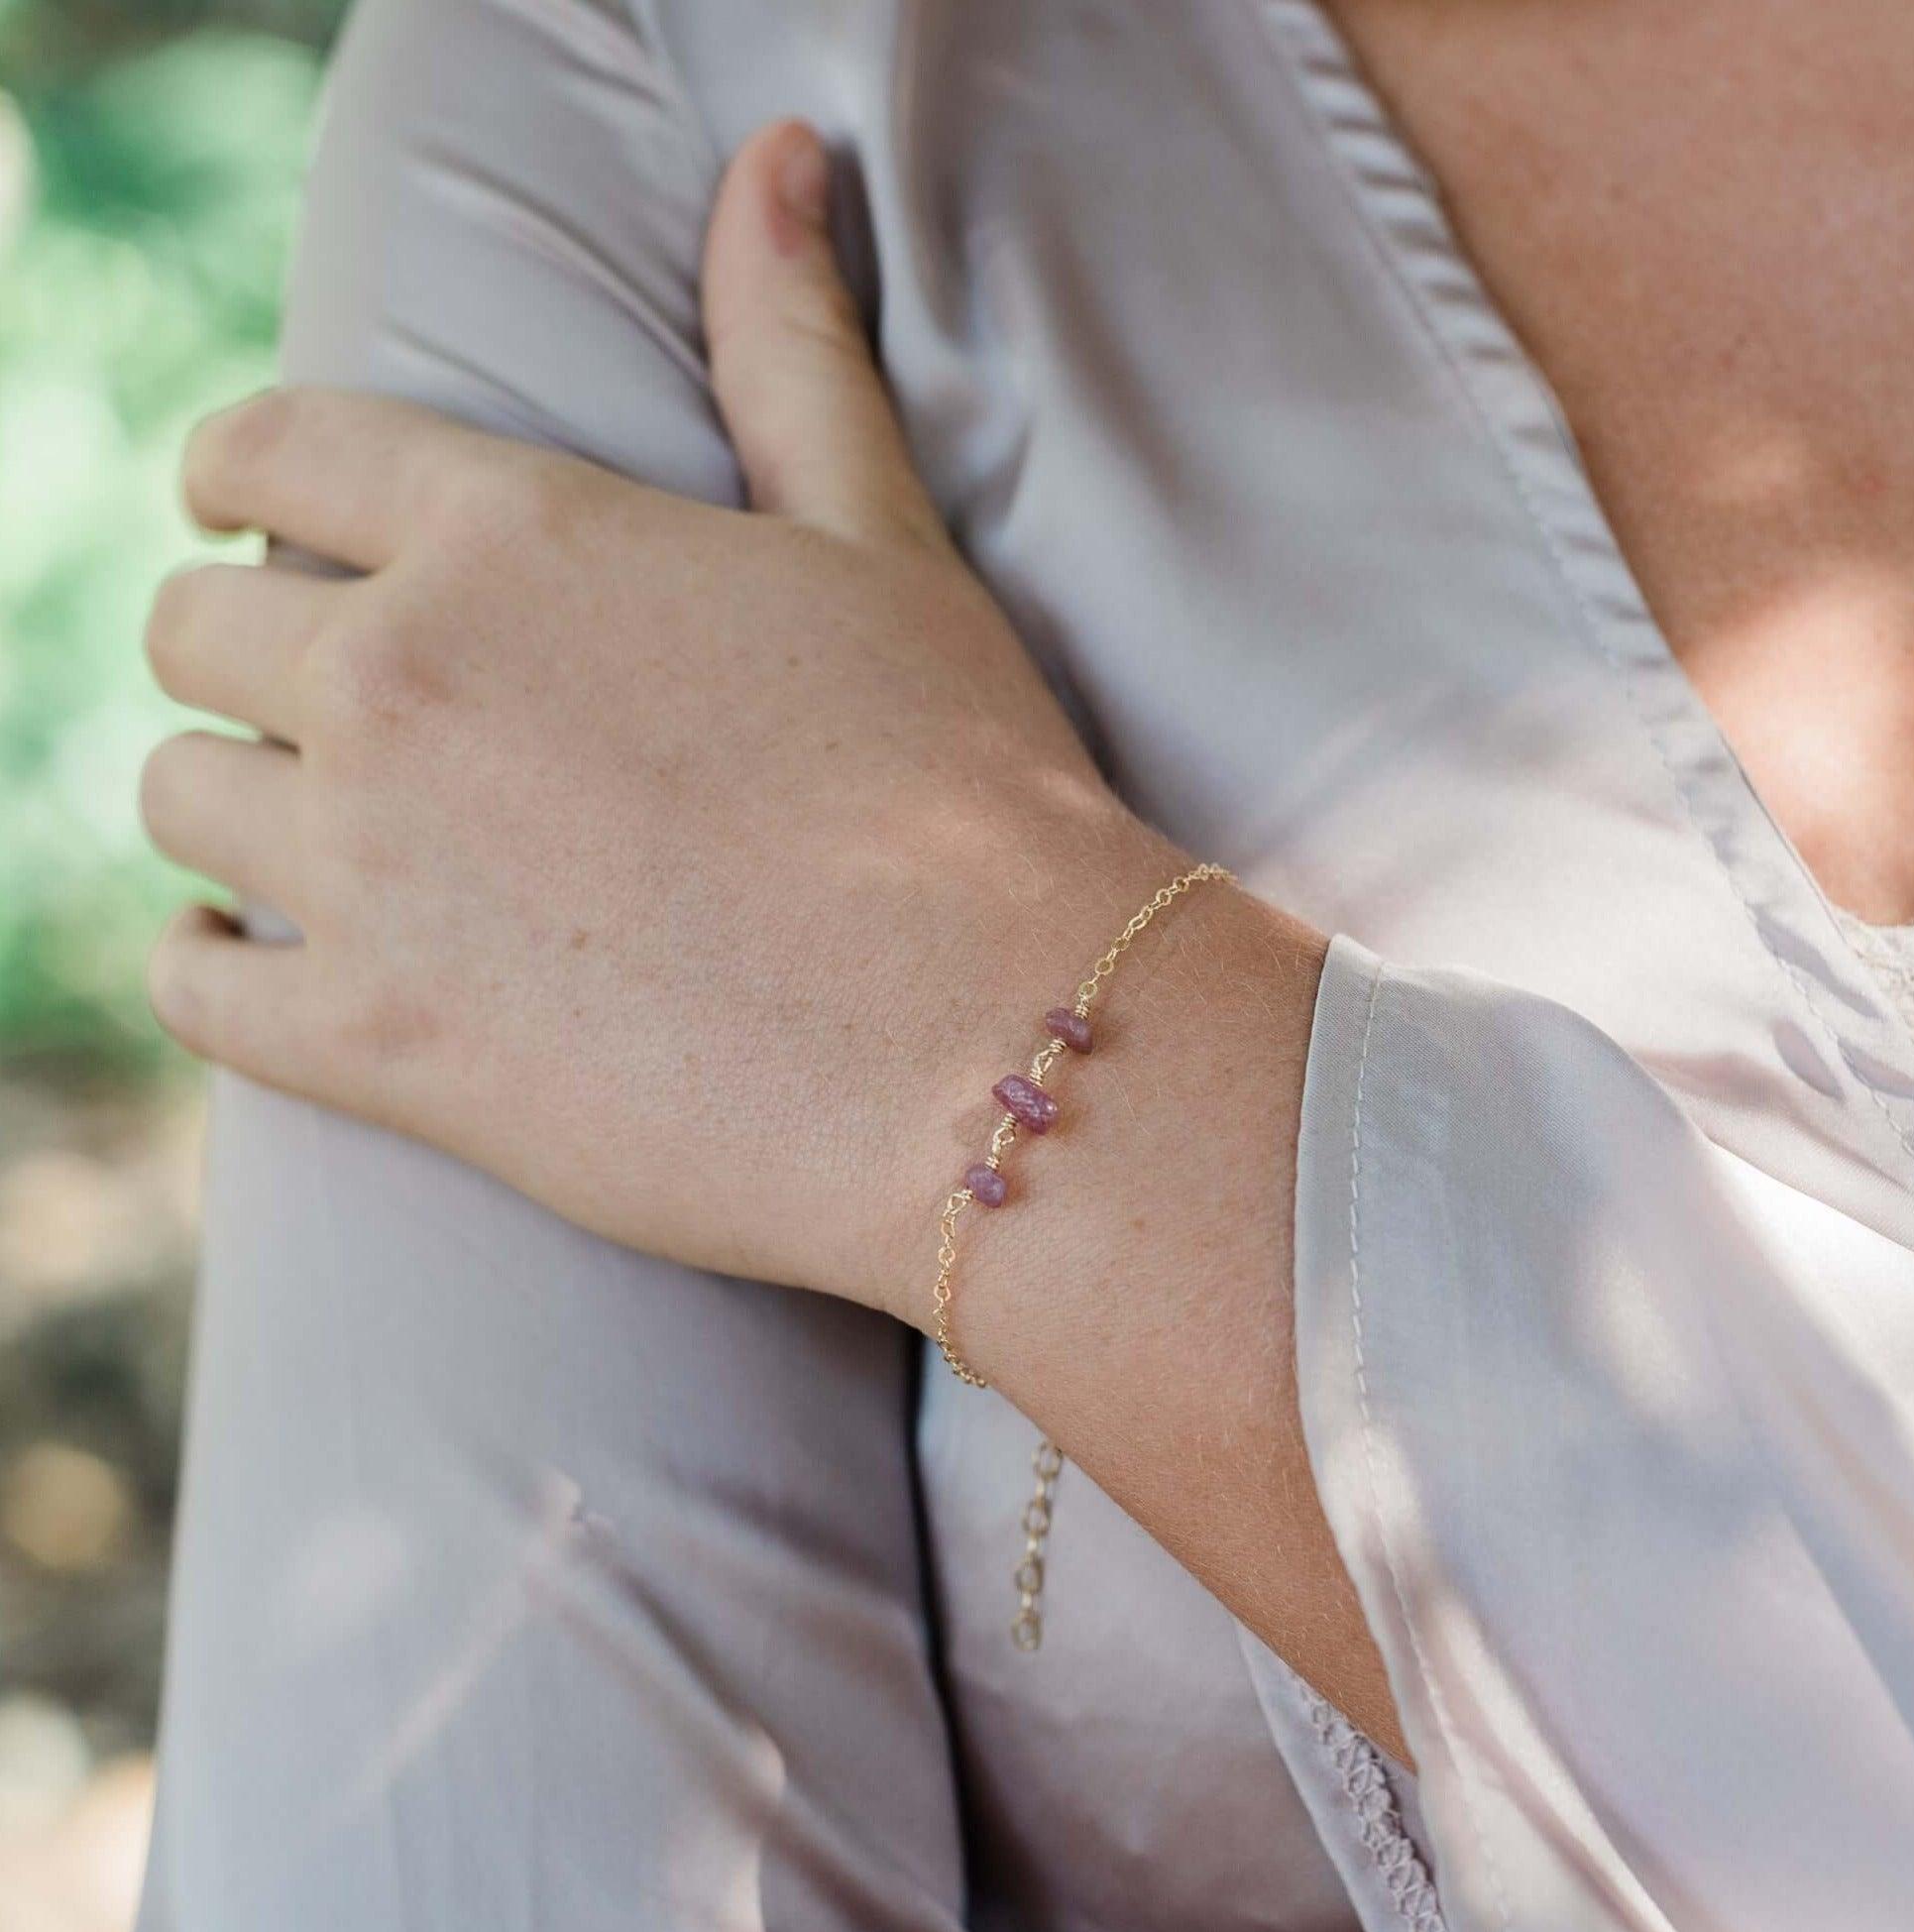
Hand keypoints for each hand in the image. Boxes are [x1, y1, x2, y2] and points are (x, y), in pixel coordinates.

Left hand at [140, 120, 1185, 1320]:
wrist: (992, 1035)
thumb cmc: (959, 784)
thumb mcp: (877, 544)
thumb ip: (789, 350)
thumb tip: (779, 158)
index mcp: (512, 535)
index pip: (271, 449)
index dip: (237, 473)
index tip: (242, 511)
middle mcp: (402, 680)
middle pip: (193, 632)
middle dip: (239, 650)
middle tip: (314, 694)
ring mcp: (373, 870)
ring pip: (178, 799)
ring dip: (229, 801)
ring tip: (305, 829)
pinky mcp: (381, 1047)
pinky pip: (187, 990)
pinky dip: (198, 966)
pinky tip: (241, 956)